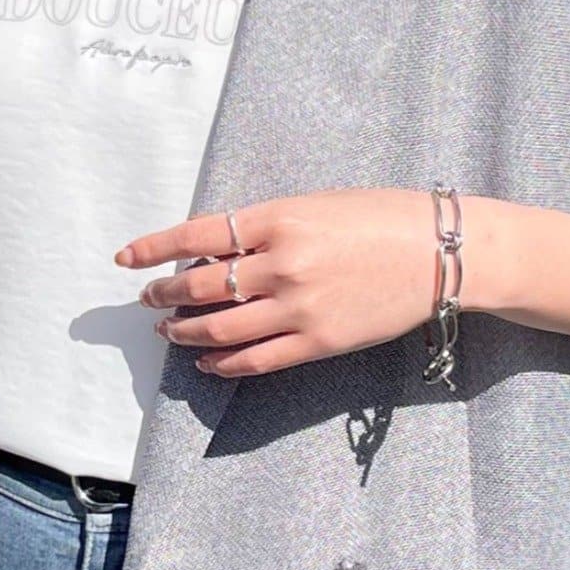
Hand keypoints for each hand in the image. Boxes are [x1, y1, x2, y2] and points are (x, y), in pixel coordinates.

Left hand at [117, 188, 490, 377]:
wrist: (442, 253)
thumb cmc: (384, 218)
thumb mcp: (316, 205)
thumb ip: (266, 227)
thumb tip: (217, 249)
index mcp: (280, 218)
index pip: (197, 234)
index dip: (154, 247)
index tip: (127, 258)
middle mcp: (282, 264)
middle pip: (200, 286)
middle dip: (164, 295)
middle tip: (149, 300)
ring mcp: (299, 307)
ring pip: (219, 329)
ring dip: (185, 332)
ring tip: (170, 331)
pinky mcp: (318, 342)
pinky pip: (255, 360)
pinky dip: (222, 363)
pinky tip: (207, 362)